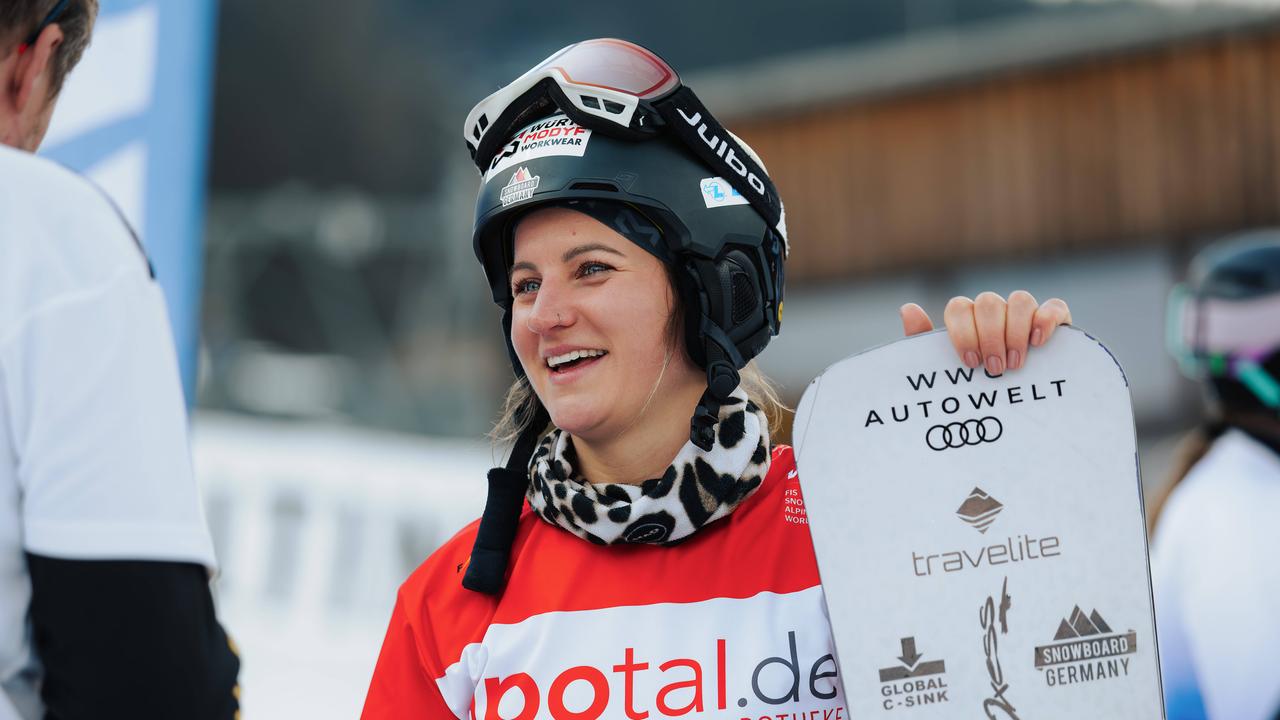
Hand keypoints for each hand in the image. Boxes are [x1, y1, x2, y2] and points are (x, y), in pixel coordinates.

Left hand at [899, 292, 1071, 374]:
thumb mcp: (947, 371)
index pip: (959, 307)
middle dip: (990, 336)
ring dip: (1015, 331)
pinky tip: (1039, 342)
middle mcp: (994, 312)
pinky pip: (1054, 306)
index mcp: (967, 320)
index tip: (970, 363)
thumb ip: (924, 342)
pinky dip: (1046, 319)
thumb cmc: (973, 388)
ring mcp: (1024, 314)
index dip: (963, 332)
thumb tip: (907, 309)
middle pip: (988, 302)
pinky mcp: (1054, 321)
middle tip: (994, 369)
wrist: (1014, 415)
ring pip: (1020, 299)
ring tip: (1015, 364)